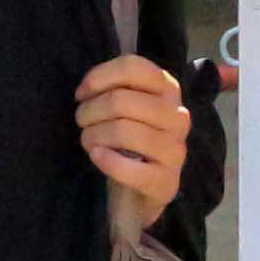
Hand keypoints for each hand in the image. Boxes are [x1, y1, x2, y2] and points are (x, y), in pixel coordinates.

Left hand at [76, 54, 189, 235]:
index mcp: (168, 90)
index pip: (133, 67)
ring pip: (122, 130)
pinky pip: (130, 168)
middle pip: (121, 100)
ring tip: (87, 141)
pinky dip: (106, 161)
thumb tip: (87, 88)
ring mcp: (176, 150)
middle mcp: (178, 116)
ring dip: (93, 135)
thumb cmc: (127, 143)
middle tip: (82, 122)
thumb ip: (113, 89)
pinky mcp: (166, 181)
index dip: (99, 77)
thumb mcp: (125, 110)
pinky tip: (97, 157)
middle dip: (90, 111)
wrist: (139, 193)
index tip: (81, 94)